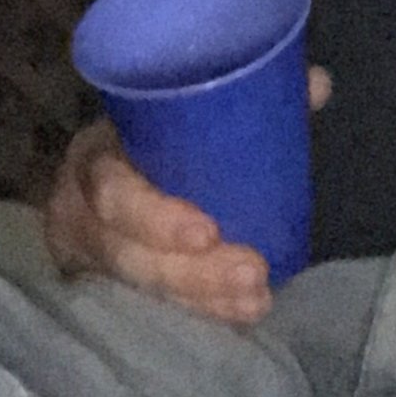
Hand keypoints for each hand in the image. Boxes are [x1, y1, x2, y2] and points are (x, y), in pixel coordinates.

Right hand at [43, 65, 331, 322]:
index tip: (209, 232)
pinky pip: (155, 307)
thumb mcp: (179, 106)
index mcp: (94, 158)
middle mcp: (81, 214)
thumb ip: (243, 93)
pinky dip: (202, 311)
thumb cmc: (152, 129)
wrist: (107, 164)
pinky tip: (244, 311)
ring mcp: (93, 259)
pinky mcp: (111, 287)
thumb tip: (315, 85)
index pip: (112, 193)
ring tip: (257, 298)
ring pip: (146, 289)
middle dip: (195, 274)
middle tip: (254, 274)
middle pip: (132, 256)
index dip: (157, 218)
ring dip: (205, 298)